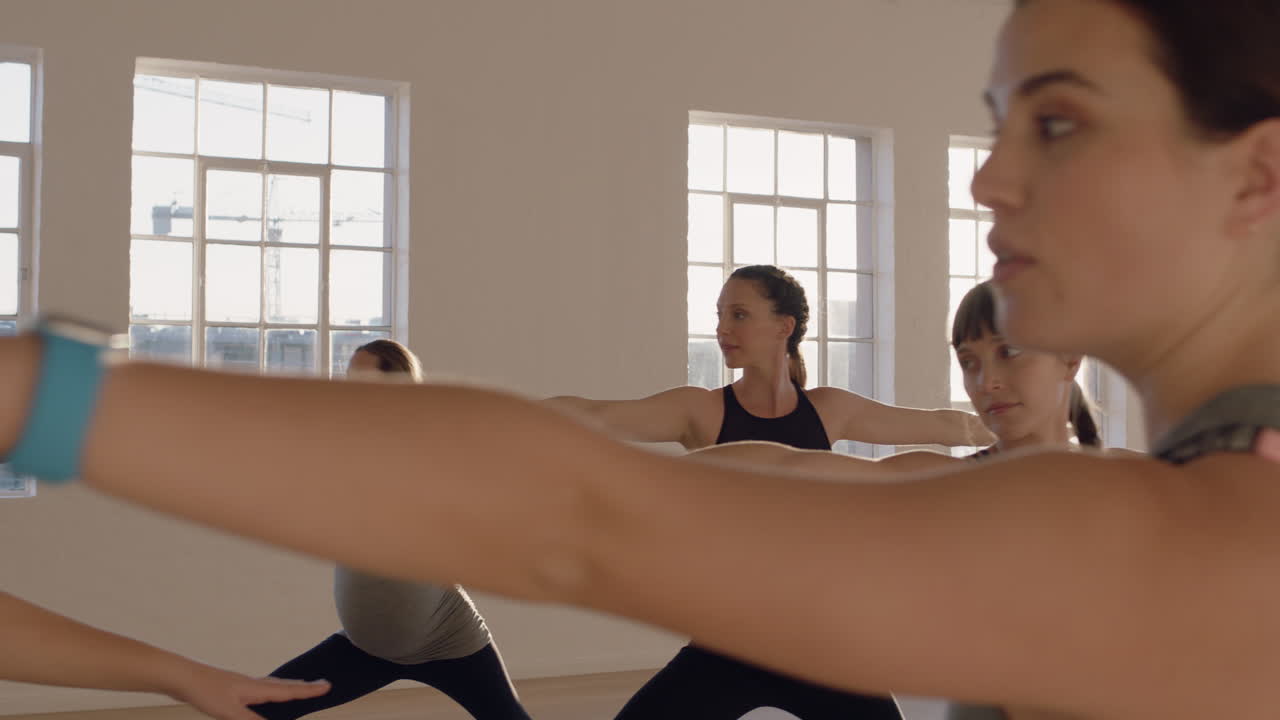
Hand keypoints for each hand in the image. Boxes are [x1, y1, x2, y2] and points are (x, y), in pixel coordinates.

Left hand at [171, 664, 328, 719]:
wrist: (182, 676)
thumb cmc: (205, 692)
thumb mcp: (231, 713)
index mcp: (257, 689)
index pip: (289, 691)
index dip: (308, 690)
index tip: (328, 685)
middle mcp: (253, 683)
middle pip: (284, 685)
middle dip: (303, 687)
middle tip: (320, 685)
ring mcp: (242, 684)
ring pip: (271, 685)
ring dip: (287, 687)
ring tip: (297, 687)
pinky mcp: (231, 687)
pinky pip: (259, 688)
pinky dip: (270, 690)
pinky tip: (260, 695)